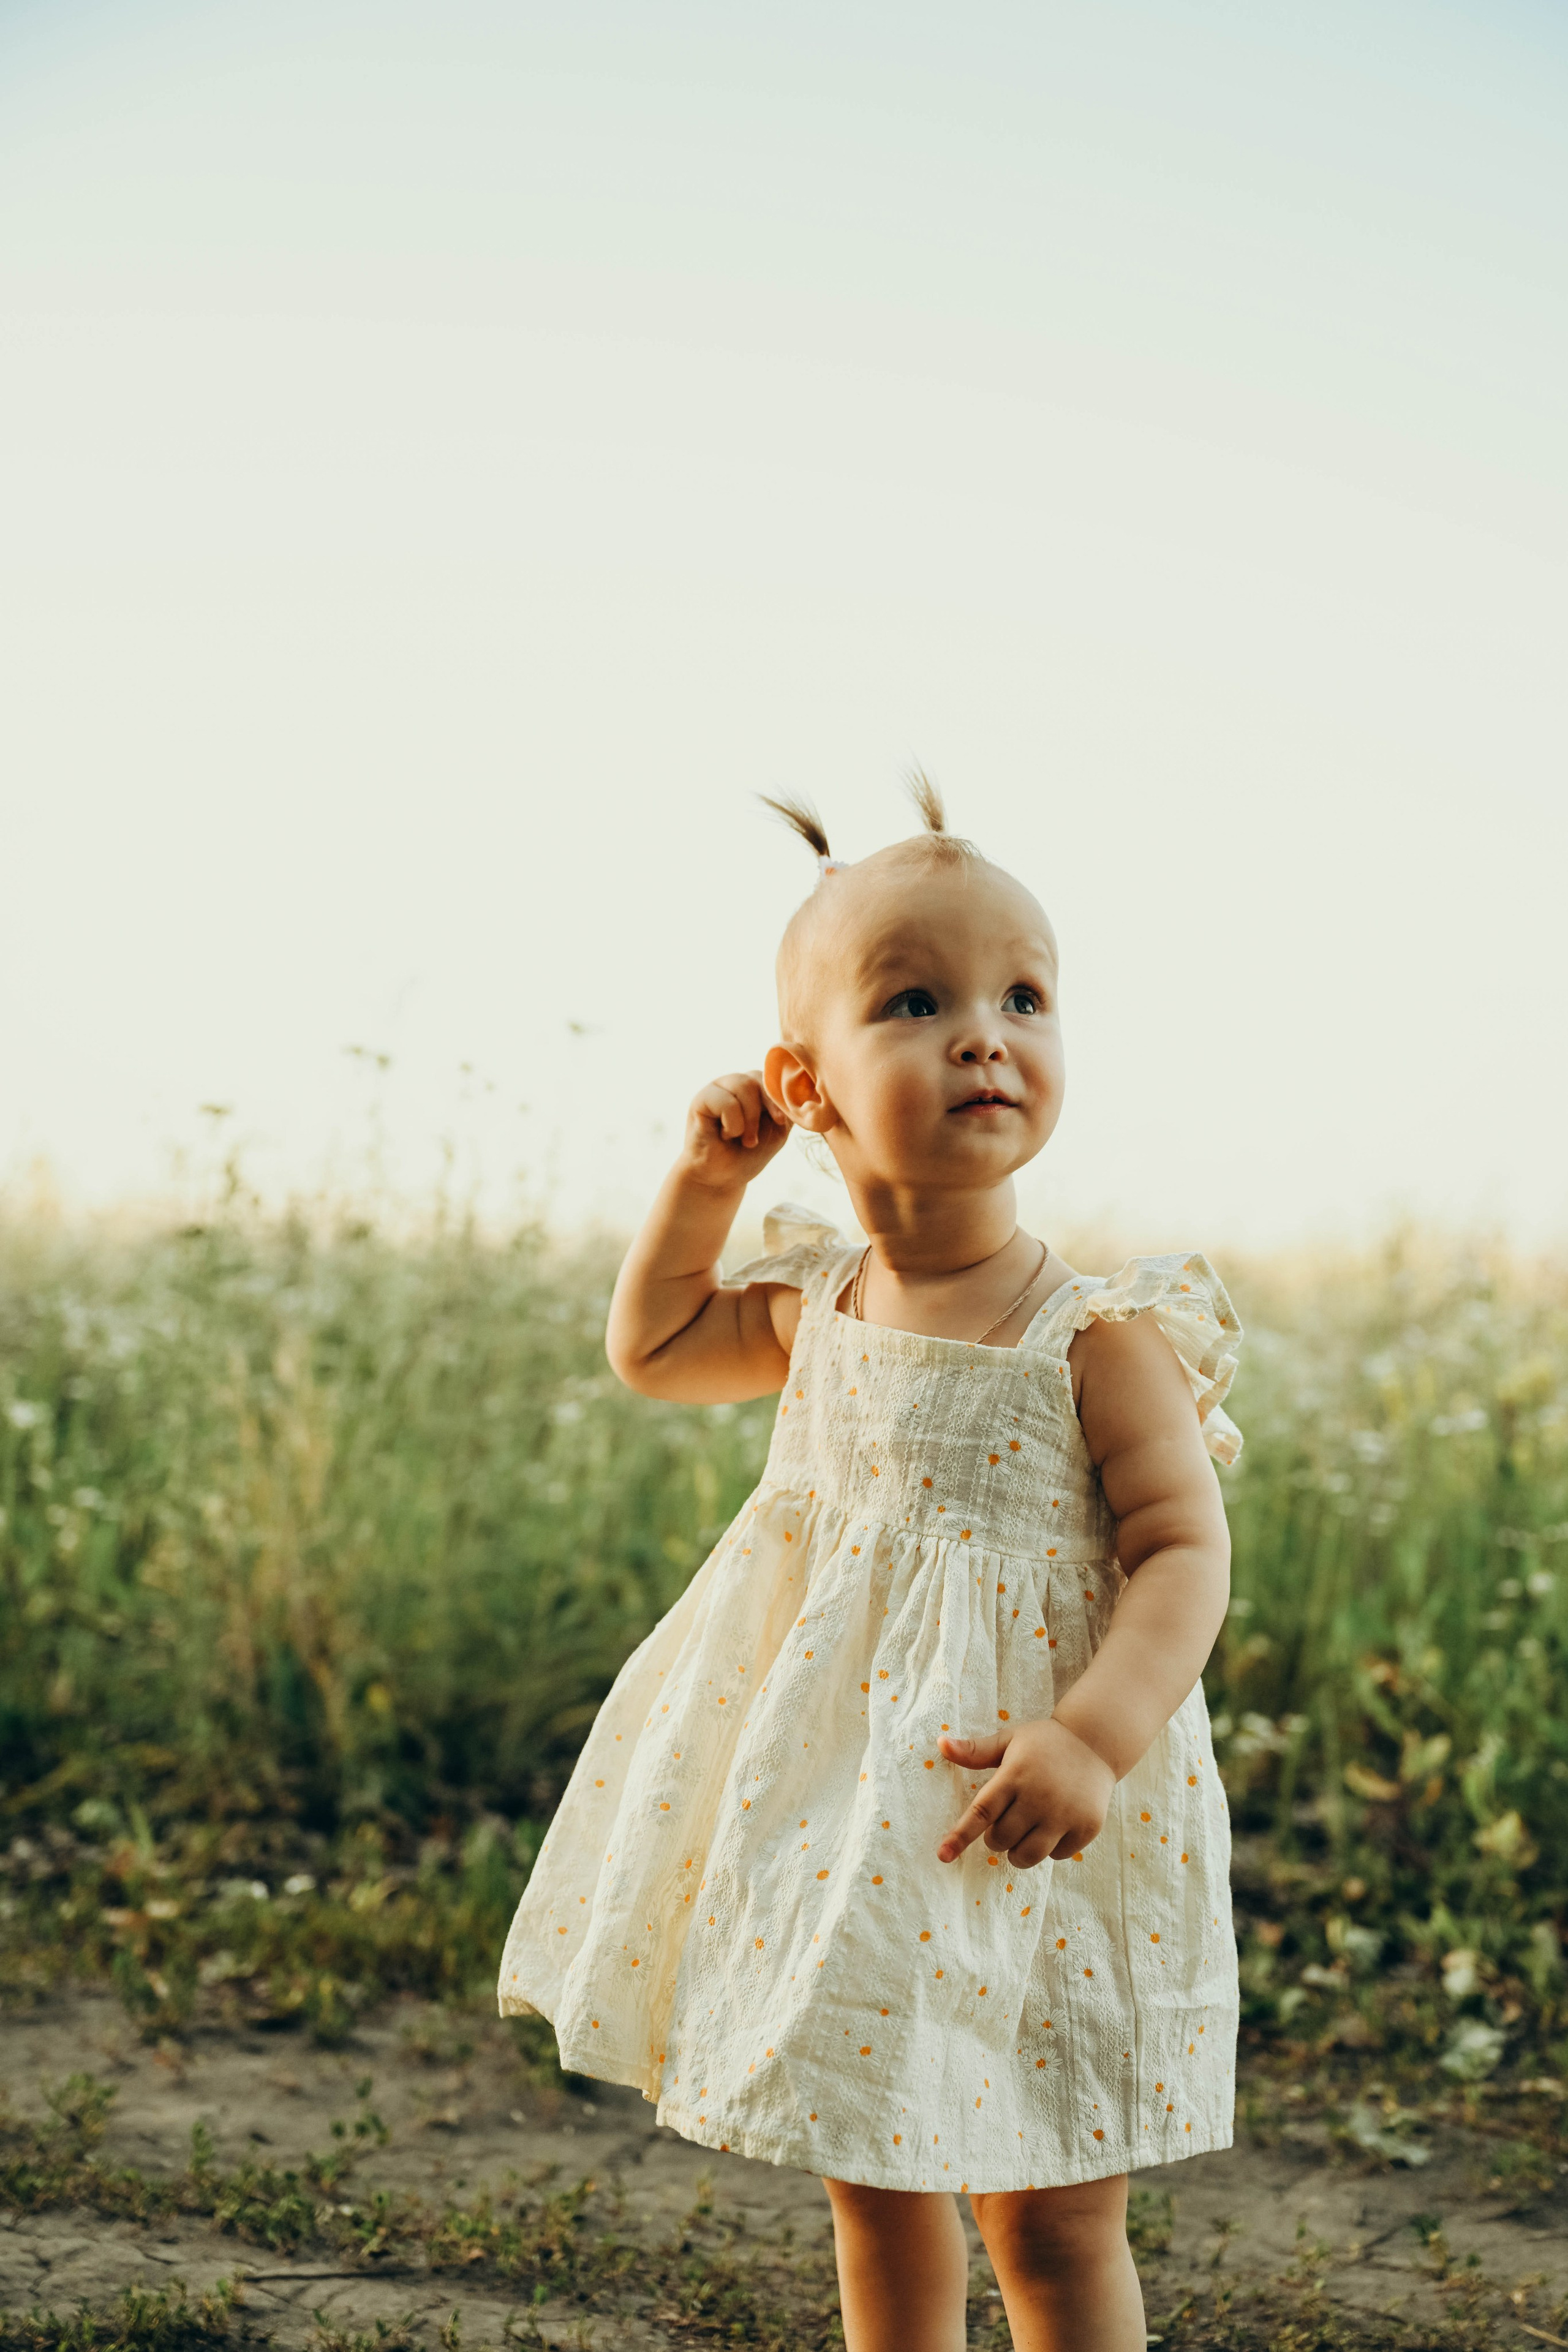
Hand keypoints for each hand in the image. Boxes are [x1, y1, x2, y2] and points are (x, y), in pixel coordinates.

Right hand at [681, 1070, 790, 1191]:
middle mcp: (737, 1082)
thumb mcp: (777, 1130)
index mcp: (756, 1086)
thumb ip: (787, 1108)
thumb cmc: (748, 1154)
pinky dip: (732, 1124)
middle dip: (765, 1109)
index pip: (773, 1076)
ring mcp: (718, 1088)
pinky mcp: (701, 1099)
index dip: (780, 1098)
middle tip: (757, 1138)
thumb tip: (799, 1093)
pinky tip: (725, 1135)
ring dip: (749, 1119)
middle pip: (760, 1077)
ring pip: (744, 1085)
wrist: (721, 1178)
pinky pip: (726, 1101)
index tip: (780, 1122)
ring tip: (744, 1140)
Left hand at [936, 1717, 1114, 1869]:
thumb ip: (975, 1750)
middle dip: (996, 1837)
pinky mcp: (1086, 1827)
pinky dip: (1049, 1849)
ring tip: (1024, 1831)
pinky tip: (1054, 1826)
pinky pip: (1056, 1856)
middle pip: (1001, 1840)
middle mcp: (1039, 1797)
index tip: (943, 1856)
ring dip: (1017, 1851)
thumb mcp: (1010, 1740)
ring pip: (1027, 1856)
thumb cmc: (1044, 1743)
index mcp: (1015, 1774)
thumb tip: (940, 1745)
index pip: (981, 1812)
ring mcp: (1065, 1815)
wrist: (1096, 1743)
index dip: (960, 1836)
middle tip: (1007, 1818)